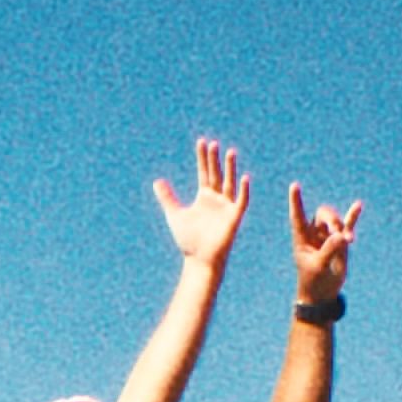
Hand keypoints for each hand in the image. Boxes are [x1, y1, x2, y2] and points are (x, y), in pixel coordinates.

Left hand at [157, 135, 249, 272]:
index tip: (202, 142)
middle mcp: (217, 199)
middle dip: (214, 159)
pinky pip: (241, 202)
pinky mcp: (234, 218)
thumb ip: (168, 198)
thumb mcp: (175, 214)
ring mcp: (227, 207)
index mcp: (205, 197)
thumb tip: (157, 182)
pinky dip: (243, 190)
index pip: (204, 172)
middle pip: (216, 174)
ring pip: (229, 183)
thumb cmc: (189, 240)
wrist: (199, 260)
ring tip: (230, 152)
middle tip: (213, 143)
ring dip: (230, 169)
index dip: (203, 158)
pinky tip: (244, 178)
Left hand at [288, 184, 360, 317]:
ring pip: (336, 221)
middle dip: (332, 219)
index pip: (297, 216)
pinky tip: (358, 205)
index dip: (296, 201)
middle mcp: (314, 233)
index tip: (295, 186)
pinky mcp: (341, 241)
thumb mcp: (319, 266)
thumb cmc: (314, 281)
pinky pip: (348, 225)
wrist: (323, 293)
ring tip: (349, 240)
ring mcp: (328, 236)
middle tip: (338, 231)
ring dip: (344, 226)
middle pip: (323, 214)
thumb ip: (329, 250)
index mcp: (301, 238)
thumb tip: (341, 235)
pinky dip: (353, 216)